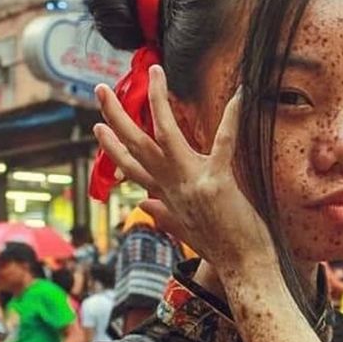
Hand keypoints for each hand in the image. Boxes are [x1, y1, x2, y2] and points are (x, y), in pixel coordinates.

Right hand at [93, 67, 273, 271]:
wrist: (244, 270)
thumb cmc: (221, 250)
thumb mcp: (185, 231)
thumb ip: (163, 214)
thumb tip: (143, 204)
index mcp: (166, 197)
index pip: (132, 169)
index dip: (113, 148)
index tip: (98, 128)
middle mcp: (173, 187)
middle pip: (137, 146)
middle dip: (117, 116)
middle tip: (101, 89)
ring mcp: (193, 183)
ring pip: (166, 134)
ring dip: (158, 100)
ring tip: (154, 71)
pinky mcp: (218, 181)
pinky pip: (224, 142)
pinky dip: (231, 118)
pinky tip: (238, 94)